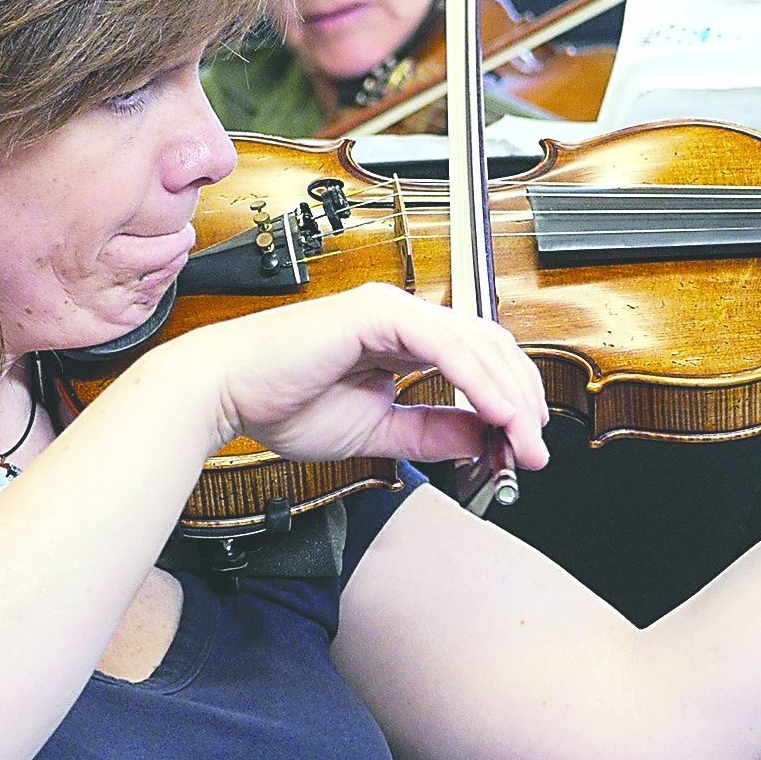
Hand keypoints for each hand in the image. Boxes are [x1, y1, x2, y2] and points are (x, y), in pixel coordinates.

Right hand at [149, 282, 552, 474]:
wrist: (226, 394)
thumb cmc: (281, 404)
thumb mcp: (377, 431)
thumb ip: (429, 431)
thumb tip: (481, 438)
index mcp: (400, 338)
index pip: (477, 359)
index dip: (509, 400)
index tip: (522, 447)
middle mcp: (402, 316)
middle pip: (490, 346)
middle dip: (521, 398)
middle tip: (534, 449)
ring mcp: (391, 309)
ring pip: (476, 342)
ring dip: (508, 394)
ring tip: (523, 438)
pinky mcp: (377, 313)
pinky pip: (444, 345)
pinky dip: (476, 379)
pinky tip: (494, 413)